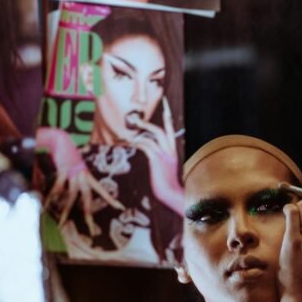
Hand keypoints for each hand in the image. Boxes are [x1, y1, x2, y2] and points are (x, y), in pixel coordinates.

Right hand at [36, 127, 122, 236]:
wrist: (57, 137)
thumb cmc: (64, 152)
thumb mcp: (72, 166)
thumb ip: (72, 179)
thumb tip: (65, 194)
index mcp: (87, 174)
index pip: (101, 189)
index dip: (110, 199)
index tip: (121, 207)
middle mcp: (82, 174)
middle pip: (88, 198)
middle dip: (89, 214)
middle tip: (91, 231)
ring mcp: (73, 172)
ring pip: (71, 196)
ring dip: (66, 211)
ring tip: (61, 224)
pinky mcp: (62, 169)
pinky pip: (57, 188)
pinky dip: (51, 198)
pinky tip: (46, 206)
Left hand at [128, 97, 183, 215]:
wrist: (170, 195)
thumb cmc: (165, 185)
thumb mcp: (164, 169)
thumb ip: (159, 158)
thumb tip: (148, 151)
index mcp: (172, 151)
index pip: (171, 131)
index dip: (168, 118)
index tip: (166, 107)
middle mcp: (170, 151)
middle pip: (161, 130)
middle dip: (148, 124)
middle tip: (136, 120)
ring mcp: (164, 155)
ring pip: (153, 136)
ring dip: (140, 133)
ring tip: (129, 134)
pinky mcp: (157, 160)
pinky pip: (146, 146)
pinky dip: (138, 143)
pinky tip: (131, 143)